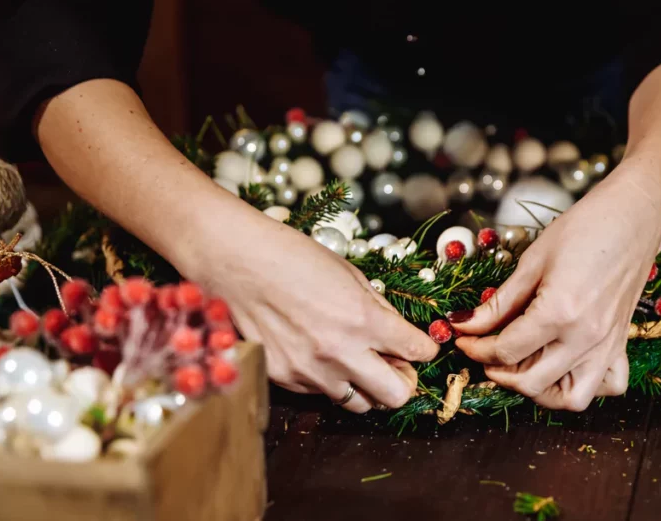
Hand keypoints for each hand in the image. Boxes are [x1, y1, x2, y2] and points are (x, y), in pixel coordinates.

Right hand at [189, 213, 438, 411]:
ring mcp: (310, 371)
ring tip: (357, 362)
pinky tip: (318, 354)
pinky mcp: (283, 379)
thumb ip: (379, 308)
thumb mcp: (349, 274)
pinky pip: (320, 393)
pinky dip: (329, 380)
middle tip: (397, 366)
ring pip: (358, 403)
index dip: (425, 349)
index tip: (421, 347)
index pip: (418, 352)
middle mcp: (341, 352)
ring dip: (366, 386)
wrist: (235, 261)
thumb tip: (400, 332)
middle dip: (404, 382)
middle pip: (396, 396)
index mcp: (363, 319)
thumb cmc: (293, 257)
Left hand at [453, 160, 660, 410]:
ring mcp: (608, 346)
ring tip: (520, 367)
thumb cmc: (586, 227)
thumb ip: (497, 302)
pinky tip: (563, 368)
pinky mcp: (621, 344)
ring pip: (569, 398)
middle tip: (484, 352)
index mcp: (559, 312)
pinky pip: (607, 387)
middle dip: (498, 372)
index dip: (476, 348)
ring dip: (539, 391)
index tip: (463, 339)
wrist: (635, 216)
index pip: (506, 350)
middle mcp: (585, 338)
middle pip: (531, 381)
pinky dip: (584, 388)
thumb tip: (464, 323)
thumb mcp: (532, 261)